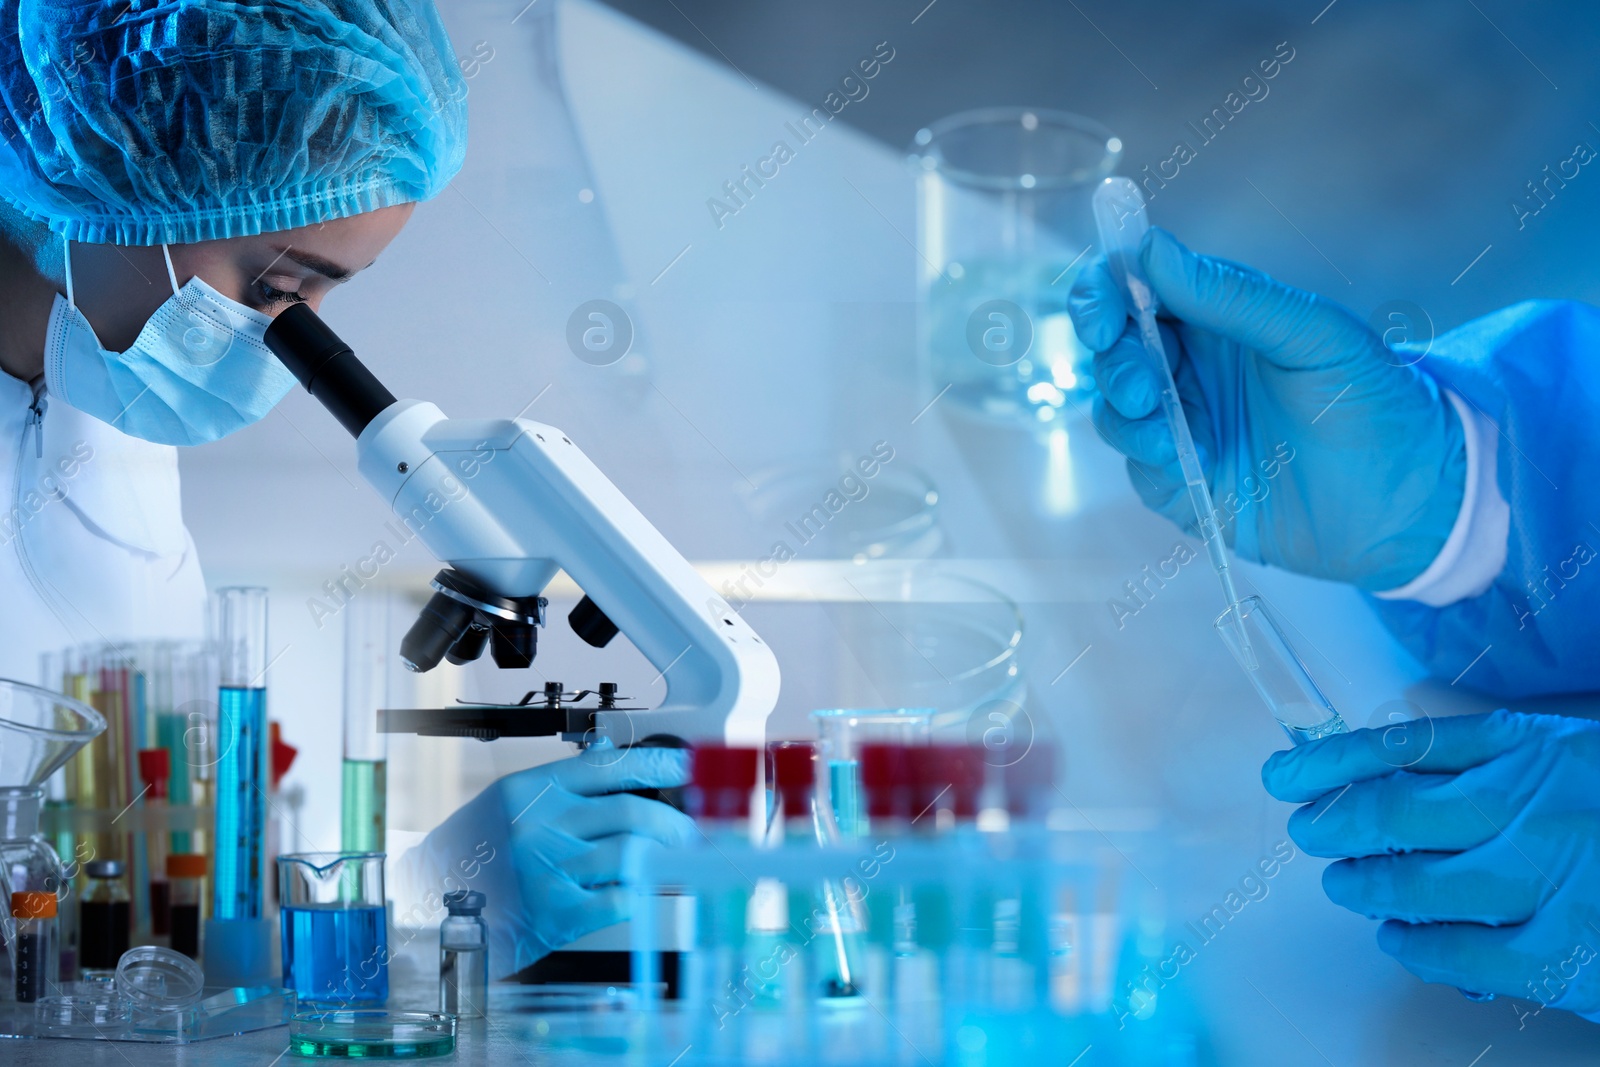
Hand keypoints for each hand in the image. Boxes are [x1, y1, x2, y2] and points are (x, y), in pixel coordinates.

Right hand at [394, 745, 694, 975]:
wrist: (426, 906)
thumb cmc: (469, 854)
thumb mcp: (509, 804)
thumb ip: (561, 781)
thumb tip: (607, 753)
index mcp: (531, 792)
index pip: (609, 767)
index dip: (657, 765)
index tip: (685, 767)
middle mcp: (542, 827)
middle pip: (630, 812)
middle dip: (672, 820)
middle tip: (690, 827)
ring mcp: (550, 871)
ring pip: (631, 854)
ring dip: (665, 857)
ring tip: (678, 858)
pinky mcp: (556, 914)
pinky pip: (619, 899)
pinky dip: (640, 893)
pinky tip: (646, 889)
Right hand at [1068, 228, 1464, 590]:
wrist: (1408, 498)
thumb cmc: (1374, 401)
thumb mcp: (1311, 333)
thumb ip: (1230, 295)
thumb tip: (1151, 248)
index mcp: (1215, 315)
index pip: (1134, 286)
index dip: (1103, 292)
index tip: (1103, 316)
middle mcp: (1190, 365)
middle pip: (1111, 348)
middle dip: (1111, 362)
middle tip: (1137, 388)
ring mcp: (1182, 424)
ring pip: (1113, 408)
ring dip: (1126, 417)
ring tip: (1169, 435)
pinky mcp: (1181, 481)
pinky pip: (1135, 465)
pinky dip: (1149, 459)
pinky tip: (1194, 462)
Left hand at [1263, 710, 1599, 1017]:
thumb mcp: (1574, 758)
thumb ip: (1496, 761)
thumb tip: (1388, 775)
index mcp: (1536, 748)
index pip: (1403, 745)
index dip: (1331, 763)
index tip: (1285, 776)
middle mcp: (1534, 805)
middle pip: (1390, 813)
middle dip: (1333, 827)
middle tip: (1311, 835)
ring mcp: (1547, 879)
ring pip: (1412, 883)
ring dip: (1362, 885)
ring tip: (1346, 884)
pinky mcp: (1563, 952)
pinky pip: (1458, 950)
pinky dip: (1415, 944)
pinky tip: (1400, 938)